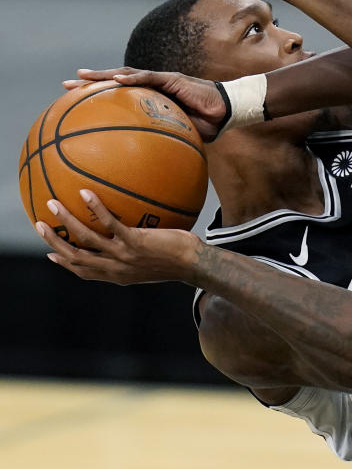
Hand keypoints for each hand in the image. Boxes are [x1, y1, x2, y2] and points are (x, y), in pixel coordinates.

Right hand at [36, 189, 200, 284]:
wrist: (195, 264)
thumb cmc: (180, 260)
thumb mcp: (153, 263)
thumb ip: (138, 254)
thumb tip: (136, 238)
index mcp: (118, 275)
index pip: (85, 273)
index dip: (65, 265)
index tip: (51, 254)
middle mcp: (116, 268)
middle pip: (75, 258)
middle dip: (54, 242)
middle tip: (39, 225)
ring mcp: (124, 256)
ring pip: (84, 240)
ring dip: (65, 222)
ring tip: (53, 204)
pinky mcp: (135, 242)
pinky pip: (109, 223)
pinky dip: (94, 207)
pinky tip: (85, 193)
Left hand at [64, 67, 225, 140]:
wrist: (227, 111)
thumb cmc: (207, 125)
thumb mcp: (181, 138)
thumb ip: (164, 145)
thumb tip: (150, 169)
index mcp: (151, 99)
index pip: (120, 95)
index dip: (98, 97)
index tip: (75, 102)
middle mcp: (152, 87)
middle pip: (115, 81)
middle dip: (90, 82)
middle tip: (66, 85)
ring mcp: (161, 81)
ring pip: (126, 74)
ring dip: (103, 75)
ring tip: (82, 76)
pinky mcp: (172, 79)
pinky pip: (149, 78)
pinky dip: (132, 78)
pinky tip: (116, 79)